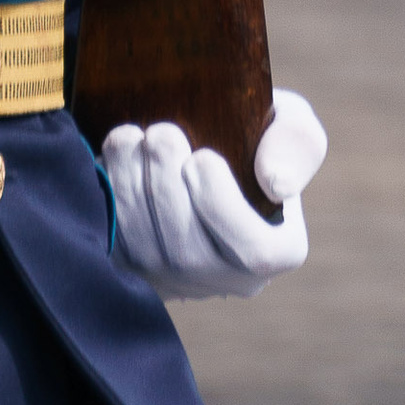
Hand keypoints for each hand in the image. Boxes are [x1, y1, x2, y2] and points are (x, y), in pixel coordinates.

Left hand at [103, 88, 327, 301]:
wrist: (194, 141)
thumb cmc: (251, 133)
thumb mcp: (288, 122)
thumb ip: (297, 144)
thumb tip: (275, 183)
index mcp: (276, 250)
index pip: (254, 252)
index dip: (222, 208)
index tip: (201, 157)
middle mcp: (227, 279)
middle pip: (190, 254)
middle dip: (167, 188)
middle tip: (160, 134)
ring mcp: (177, 283)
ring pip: (147, 252)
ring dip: (131, 189)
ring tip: (129, 137)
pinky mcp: (133, 274)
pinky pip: (114, 250)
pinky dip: (107, 202)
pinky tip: (110, 159)